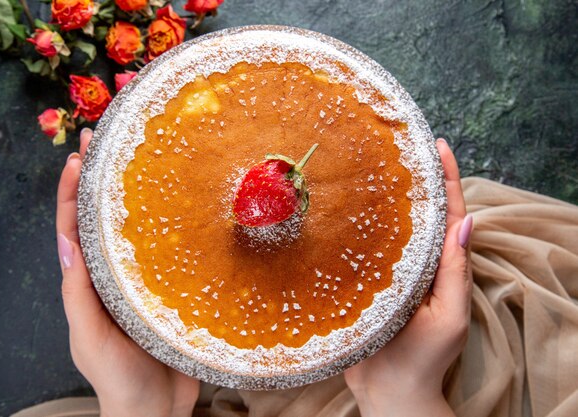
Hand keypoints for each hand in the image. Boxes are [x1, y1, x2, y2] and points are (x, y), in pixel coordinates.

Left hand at [56, 129, 199, 416]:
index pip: (74, 228)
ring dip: (135, 193)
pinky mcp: (171, 286)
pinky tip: (184, 205)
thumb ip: (78, 295)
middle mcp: (114, 273)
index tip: (78, 157)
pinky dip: (171, 224)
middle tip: (104, 139)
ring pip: (137, 228)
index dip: (72, 192)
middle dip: (99, 179)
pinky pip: (169, 250)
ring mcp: (143, 278)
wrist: (157, 410)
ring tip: (142, 158)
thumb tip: (66, 243)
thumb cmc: (119, 378)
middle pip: (103, 218)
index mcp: (88, 283)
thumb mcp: (90, 337)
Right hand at [344, 138, 472, 416]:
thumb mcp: (449, 316)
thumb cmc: (426, 359)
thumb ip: (456, 272)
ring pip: (387, 227)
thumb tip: (466, 222)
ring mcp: (386, 272)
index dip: (447, 180)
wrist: (389, 392)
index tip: (439, 146)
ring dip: (382, 198)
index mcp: (440, 268)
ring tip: (369, 167)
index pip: (448, 215)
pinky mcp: (361, 283)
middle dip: (414, 179)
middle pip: (416, 213)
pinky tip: (339, 211)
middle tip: (400, 146)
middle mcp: (414, 264)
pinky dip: (354, 227)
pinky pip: (359, 250)